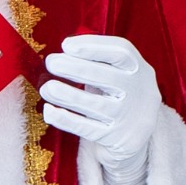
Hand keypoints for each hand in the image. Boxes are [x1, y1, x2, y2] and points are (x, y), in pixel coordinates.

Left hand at [39, 34, 161, 184]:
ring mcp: (129, 117)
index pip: (122, 52)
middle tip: (51, 63)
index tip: (66, 45)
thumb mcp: (118, 74)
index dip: (94, 46)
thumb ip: (97, 61)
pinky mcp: (117, 139)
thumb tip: (64, 51)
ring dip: (67, 95)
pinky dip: (66, 119)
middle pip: (108, 77)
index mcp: (139, 69)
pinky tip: (49, 111)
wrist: (135, 135)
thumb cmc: (117, 94)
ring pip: (96, 105)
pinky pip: (87, 129)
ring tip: (46, 88)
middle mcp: (140, 92)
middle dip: (76, 68)